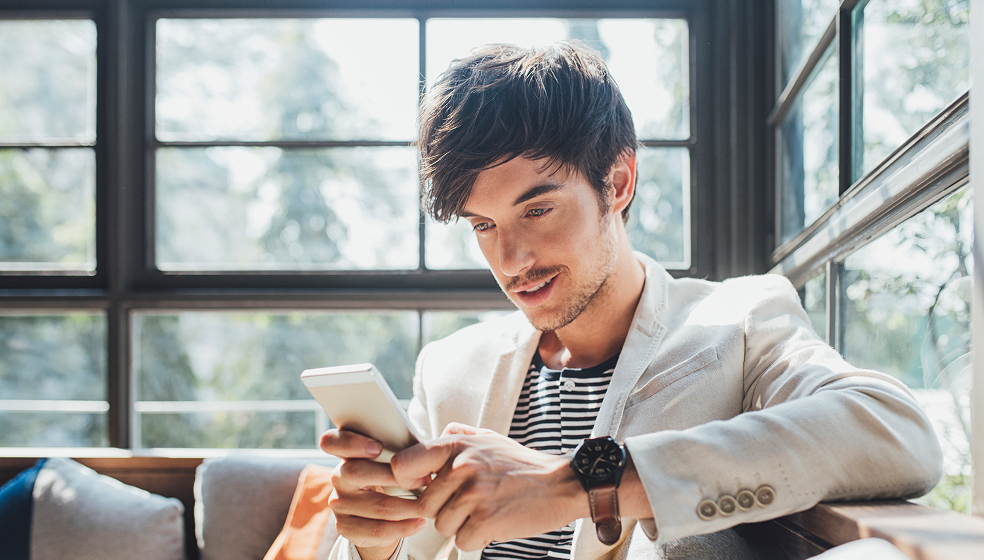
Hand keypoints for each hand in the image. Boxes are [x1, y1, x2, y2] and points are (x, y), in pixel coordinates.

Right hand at [320, 430, 427, 559]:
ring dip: (407, 507)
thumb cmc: (392, 476)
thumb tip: (419, 450)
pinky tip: (419, 523)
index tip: (378, 448)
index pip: (331, 442)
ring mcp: (338, 503)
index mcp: (346, 453)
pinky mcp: (344, 527)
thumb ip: (397, 450)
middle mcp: (337, 477)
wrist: (382, 514)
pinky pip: (376, 530)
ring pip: (374, 505)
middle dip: (393, 476)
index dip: (351, 443)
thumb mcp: (392, 460)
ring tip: (428, 506)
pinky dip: (402, 528)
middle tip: (424, 480)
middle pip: (355, 472)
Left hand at [390, 423, 586, 550]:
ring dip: (461, 524)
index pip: (403, 465)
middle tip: (471, 501)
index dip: (407, 481)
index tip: (423, 486)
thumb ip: (454, 436)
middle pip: (425, 505)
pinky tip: (494, 522)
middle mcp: (461, 468)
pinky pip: (461, 540)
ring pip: (442, 525)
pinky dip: (477, 538)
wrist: (560, 484)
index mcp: (455, 446)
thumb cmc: (520, 465)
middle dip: (444, 509)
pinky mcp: (485, 521)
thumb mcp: (486, 438)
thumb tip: (425, 443)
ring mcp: (473, 495)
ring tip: (485, 509)